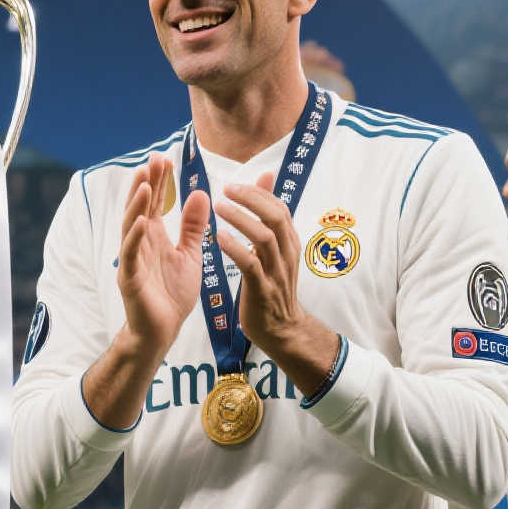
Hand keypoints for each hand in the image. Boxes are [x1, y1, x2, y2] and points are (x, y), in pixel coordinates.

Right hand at [113, 155, 209, 357]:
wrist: (163, 330)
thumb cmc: (172, 294)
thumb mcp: (189, 254)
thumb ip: (192, 226)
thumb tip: (199, 193)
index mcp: (153, 236)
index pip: (155, 202)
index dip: (159, 181)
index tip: (164, 159)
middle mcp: (139, 243)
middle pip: (140, 207)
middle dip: (146, 183)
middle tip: (153, 160)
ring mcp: (132, 259)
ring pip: (130, 226)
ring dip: (136, 204)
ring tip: (144, 183)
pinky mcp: (129, 277)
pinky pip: (130, 254)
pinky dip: (133, 236)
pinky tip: (140, 221)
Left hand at [213, 172, 336, 383]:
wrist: (281, 330)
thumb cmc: (272, 287)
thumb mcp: (274, 251)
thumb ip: (268, 218)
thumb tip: (266, 178)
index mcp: (289, 243)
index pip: (279, 209)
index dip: (258, 193)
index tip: (234, 185)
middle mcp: (286, 254)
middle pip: (275, 217)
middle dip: (252, 200)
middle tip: (226, 189)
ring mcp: (276, 272)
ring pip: (264, 238)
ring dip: (241, 220)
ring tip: (219, 207)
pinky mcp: (262, 290)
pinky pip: (251, 266)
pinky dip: (236, 249)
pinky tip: (218, 237)